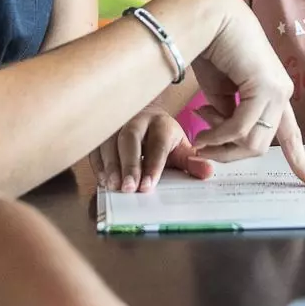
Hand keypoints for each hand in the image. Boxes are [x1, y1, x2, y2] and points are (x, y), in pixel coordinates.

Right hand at [90, 105, 213, 192]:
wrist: (144, 117)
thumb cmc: (163, 138)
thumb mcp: (180, 148)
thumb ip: (192, 162)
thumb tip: (207, 171)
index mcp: (161, 124)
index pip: (157, 144)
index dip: (153, 165)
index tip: (148, 185)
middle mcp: (137, 120)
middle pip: (130, 139)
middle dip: (129, 164)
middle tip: (128, 188)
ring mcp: (117, 123)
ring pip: (109, 140)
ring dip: (110, 165)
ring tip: (113, 186)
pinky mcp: (102, 131)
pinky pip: (96, 145)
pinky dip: (98, 163)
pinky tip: (103, 180)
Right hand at [185, 0, 304, 187]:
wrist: (210, 17)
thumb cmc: (212, 48)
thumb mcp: (219, 92)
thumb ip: (226, 115)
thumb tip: (225, 137)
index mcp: (274, 94)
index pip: (291, 136)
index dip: (301, 162)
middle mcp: (282, 94)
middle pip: (262, 146)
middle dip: (229, 155)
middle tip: (202, 148)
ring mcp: (277, 90)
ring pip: (254, 142)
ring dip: (222, 147)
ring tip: (199, 137)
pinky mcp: (266, 87)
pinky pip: (241, 127)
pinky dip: (218, 136)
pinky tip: (202, 133)